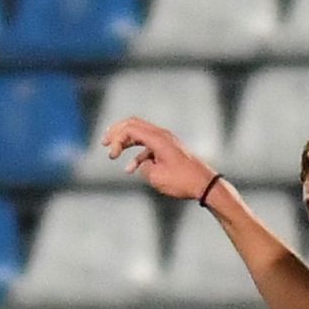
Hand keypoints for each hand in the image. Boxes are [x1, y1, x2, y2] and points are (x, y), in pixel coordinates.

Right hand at [101, 117, 215, 201]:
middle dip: (117, 132)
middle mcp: (161, 135)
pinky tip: (130, 168)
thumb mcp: (156, 177)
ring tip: (112, 152)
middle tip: (104, 143)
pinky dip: (137, 154)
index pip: (130, 128)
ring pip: (140, 134)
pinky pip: (148, 146)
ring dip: (125, 142)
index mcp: (158, 138)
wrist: (204, 184)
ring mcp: (166, 141)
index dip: (116, 139)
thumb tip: (140, 163)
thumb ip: (142, 167)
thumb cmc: (182, 180)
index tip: (111, 156)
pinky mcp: (168, 150)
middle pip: (133, 124)